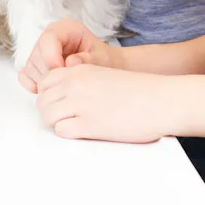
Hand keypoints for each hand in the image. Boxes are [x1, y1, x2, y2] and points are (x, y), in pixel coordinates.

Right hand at [19, 18, 118, 92]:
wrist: (103, 67)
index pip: (48, 38)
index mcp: (65, 29)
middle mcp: (50, 37)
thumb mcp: (103, 58)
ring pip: (31, 66)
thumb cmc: (103, 60)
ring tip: (64, 86)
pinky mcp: (35, 65)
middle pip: (37, 54)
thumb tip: (70, 62)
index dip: (52, 57)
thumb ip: (89, 59)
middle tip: (67, 84)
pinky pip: (25, 75)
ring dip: (44, 81)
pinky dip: (33, 84)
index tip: (63, 74)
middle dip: (50, 73)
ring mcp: (40, 51)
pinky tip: (47, 90)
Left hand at [36, 65, 180, 142]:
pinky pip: (61, 130)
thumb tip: (62, 96)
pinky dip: (68, 133)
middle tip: (67, 118)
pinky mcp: (90, 124)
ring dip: (57, 123)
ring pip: (47, 115)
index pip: (44, 81)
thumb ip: (81, 82)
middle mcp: (75, 84)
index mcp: (79, 70)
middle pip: (42, 100)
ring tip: (74, 126)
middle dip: (51, 111)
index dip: (50, 94)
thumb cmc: (138, 91)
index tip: (61, 103)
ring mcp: (81, 104)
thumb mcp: (103, 76)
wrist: (161, 100)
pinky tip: (83, 132)